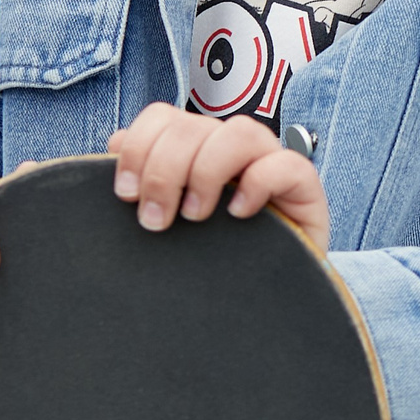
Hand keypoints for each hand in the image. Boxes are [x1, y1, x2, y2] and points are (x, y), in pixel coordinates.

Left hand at [106, 104, 330, 249]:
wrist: (257, 303)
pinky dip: (257, 184)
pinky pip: (286, 164)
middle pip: (193, 125)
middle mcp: (232, 148)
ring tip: (195, 216)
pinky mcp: (303, 186)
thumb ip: (143, 180)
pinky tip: (237, 214)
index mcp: (197, 147)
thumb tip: (116, 142)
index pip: (164, 117)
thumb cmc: (207, 258)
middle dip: (164, 171)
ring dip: (207, 172)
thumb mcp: (166, 219)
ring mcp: (270, 162)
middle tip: (155, 220)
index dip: (139, 146)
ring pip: (241, 132)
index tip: (126, 193)